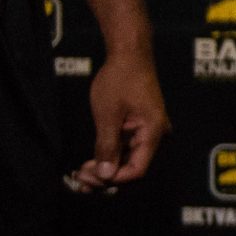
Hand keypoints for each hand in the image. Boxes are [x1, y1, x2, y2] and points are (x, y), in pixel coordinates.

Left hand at [76, 52, 166, 189]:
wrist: (130, 55)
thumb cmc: (120, 81)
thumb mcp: (108, 116)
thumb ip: (107, 147)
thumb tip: (106, 175)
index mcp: (153, 132)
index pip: (137, 169)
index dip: (114, 179)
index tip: (91, 180)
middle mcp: (155, 135)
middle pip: (133, 167)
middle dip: (107, 176)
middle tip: (80, 179)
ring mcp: (148, 131)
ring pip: (128, 159)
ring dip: (106, 168)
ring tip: (82, 173)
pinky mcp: (139, 126)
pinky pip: (126, 148)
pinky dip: (110, 156)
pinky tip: (92, 161)